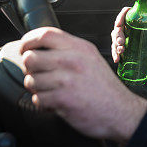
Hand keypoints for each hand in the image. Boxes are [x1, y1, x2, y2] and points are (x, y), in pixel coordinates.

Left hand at [19, 27, 146, 142]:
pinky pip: (37, 99)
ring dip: (37, 89)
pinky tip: (55, 102)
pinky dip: (43, 103)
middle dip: (30, 69)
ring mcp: (67, 79)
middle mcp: (73, 60)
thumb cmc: (105, 89)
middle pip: (31, 57)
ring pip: (30, 80)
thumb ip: (69, 51)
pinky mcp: (63, 99)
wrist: (121, 112)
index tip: (25, 47)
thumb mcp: (92, 59)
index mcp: (80, 48)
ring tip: (51, 91)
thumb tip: (41, 49)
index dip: (28, 40)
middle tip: (38, 75)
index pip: (45, 34)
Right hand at [111, 7, 146, 72]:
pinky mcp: (125, 50)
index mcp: (138, 21)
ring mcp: (127, 40)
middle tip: (121, 42)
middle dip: (117, 35)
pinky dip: (115, 54)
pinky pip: (117, 50)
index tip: (119, 24)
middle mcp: (130, 29)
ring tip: (121, 51)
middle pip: (118, 28)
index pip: (126, 14)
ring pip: (115, 39)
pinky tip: (117, 59)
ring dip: (115, 45)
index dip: (121, 17)